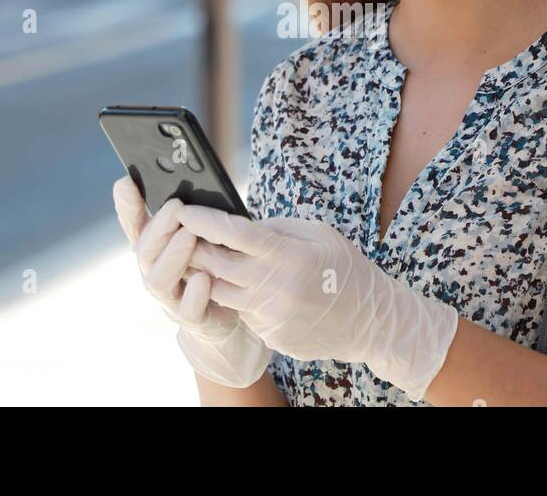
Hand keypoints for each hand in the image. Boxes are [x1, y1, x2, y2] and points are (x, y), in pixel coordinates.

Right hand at [111, 176, 271, 387]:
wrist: (222, 318)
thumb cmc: (210, 268)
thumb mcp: (199, 238)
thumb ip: (189, 216)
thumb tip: (186, 181)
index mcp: (155, 251)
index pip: (134, 226)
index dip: (127, 206)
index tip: (126, 182)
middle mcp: (155, 273)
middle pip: (144, 251)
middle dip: (158, 228)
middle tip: (176, 206)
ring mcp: (171, 299)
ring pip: (158, 280)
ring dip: (173, 256)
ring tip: (189, 235)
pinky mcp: (193, 319)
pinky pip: (188, 311)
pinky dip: (194, 294)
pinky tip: (204, 278)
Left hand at [176, 207, 458, 401]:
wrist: (370, 320)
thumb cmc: (343, 267)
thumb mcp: (316, 234)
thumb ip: (275, 228)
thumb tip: (234, 225)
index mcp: (289, 254)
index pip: (234, 234)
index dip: (204, 221)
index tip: (184, 210)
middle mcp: (276, 286)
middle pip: (216, 264)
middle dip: (191, 247)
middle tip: (176, 232)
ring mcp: (271, 315)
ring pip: (219, 291)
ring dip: (204, 275)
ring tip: (195, 257)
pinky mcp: (270, 335)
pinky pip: (240, 312)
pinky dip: (234, 297)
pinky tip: (236, 285)